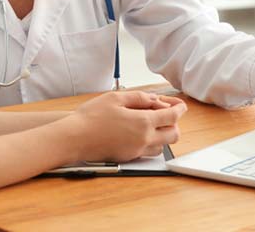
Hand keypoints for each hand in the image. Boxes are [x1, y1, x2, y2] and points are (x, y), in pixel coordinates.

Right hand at [68, 90, 186, 162]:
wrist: (74, 138)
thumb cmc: (91, 117)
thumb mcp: (115, 98)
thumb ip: (138, 97)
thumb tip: (154, 99)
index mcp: (143, 122)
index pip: (172, 116)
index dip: (179, 108)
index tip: (179, 105)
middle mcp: (144, 139)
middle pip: (174, 134)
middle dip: (174, 123)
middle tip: (166, 113)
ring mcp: (137, 150)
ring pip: (163, 145)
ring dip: (163, 133)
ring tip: (152, 122)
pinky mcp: (129, 157)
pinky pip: (149, 151)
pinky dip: (152, 142)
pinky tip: (140, 133)